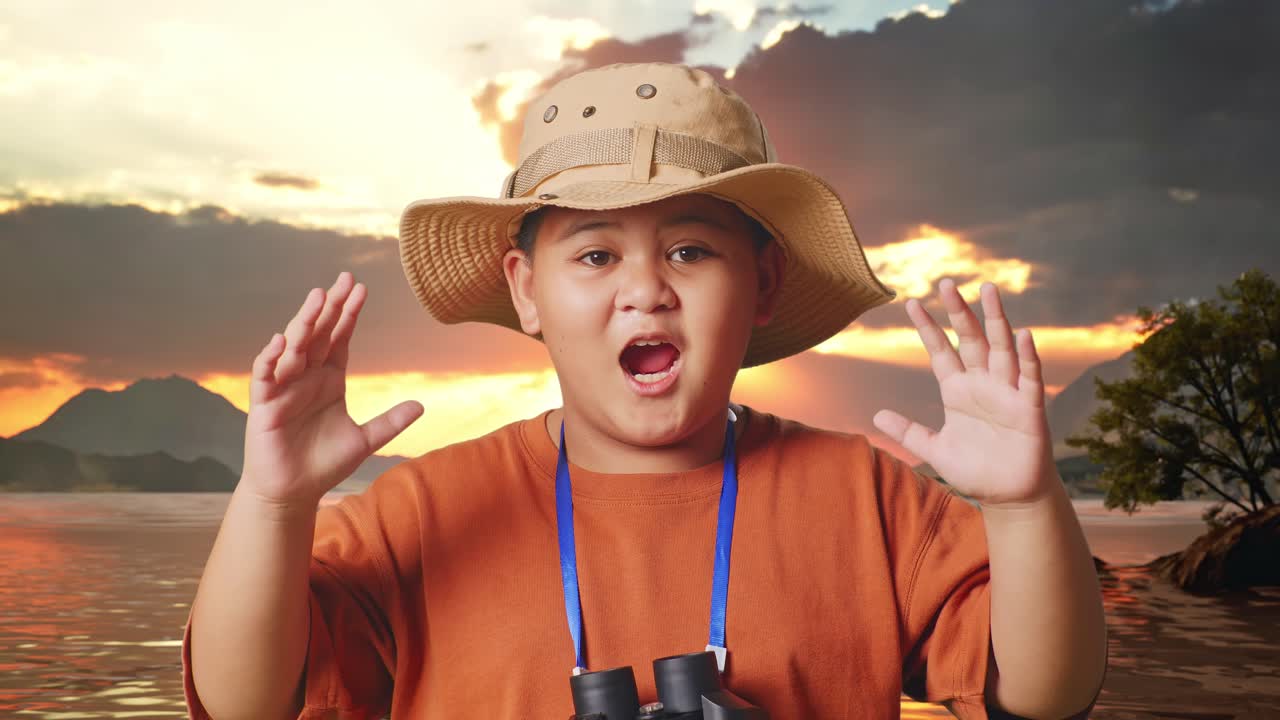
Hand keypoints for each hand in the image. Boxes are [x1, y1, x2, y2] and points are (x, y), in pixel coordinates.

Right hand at [241, 271, 423, 507]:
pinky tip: (281, 341)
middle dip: (330, 307)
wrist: (294, 492)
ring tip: (317, 299)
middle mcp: (306, 376)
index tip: (361, 288)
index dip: (349, 314)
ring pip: (294, 348)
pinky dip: (271, 358)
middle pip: (318, 334)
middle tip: (342, 280)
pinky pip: (266, 376)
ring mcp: (284, 388)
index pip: (340, 338)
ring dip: (304, 323)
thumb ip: (390, 423)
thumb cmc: (324, 464)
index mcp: (330, 379)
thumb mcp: (364, 441)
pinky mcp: (264, 404)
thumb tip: (421, 406)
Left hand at [872, 278, 1055, 507]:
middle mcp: (982, 384)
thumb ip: (909, 432)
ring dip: (996, 320)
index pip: (940, 351)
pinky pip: (1028, 378)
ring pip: (1001, 348)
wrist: (1009, 496)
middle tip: (946, 283)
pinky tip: (1022, 335)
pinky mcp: (1029, 409)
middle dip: (958, 312)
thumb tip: (877, 415)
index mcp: (957, 390)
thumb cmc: (976, 470)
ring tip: (987, 290)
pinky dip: (1027, 357)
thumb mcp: (935, 450)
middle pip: (969, 340)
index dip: (927, 328)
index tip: (910, 303)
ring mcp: (1006, 393)